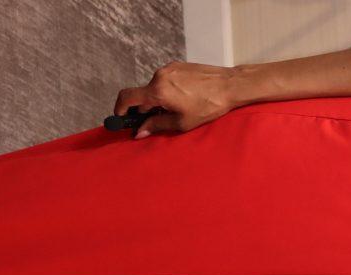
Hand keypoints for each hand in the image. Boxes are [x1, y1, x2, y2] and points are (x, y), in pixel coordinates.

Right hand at [113, 62, 238, 138]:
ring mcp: (169, 69)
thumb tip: (139, 132)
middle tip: (153, 121)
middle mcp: (159, 76)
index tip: (120, 118)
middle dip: (145, 109)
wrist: (230, 86)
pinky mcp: (178, 66)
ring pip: (155, 87)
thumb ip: (157, 126)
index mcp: (158, 90)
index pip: (127, 97)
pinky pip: (165, 80)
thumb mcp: (182, 122)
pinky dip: (167, 91)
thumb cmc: (209, 106)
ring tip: (177, 110)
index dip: (120, 109)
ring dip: (158, 100)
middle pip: (143, 94)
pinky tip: (184, 100)